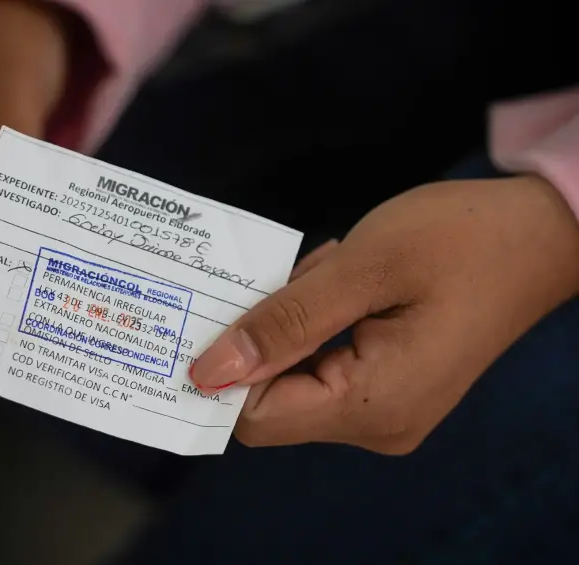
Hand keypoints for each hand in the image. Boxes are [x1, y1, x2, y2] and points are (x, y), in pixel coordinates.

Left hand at [190, 176, 578, 452]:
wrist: (538, 236)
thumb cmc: (459, 240)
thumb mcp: (361, 268)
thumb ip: (283, 322)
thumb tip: (207, 372)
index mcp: (373, 405)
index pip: (258, 418)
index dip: (226, 371)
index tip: (218, 312)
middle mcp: (378, 426)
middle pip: (274, 402)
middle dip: (264, 338)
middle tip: (288, 276)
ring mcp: (387, 412)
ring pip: (297, 381)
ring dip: (294, 324)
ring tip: (332, 272)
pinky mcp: (392, 390)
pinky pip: (326, 369)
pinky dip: (317, 327)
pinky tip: (343, 284)